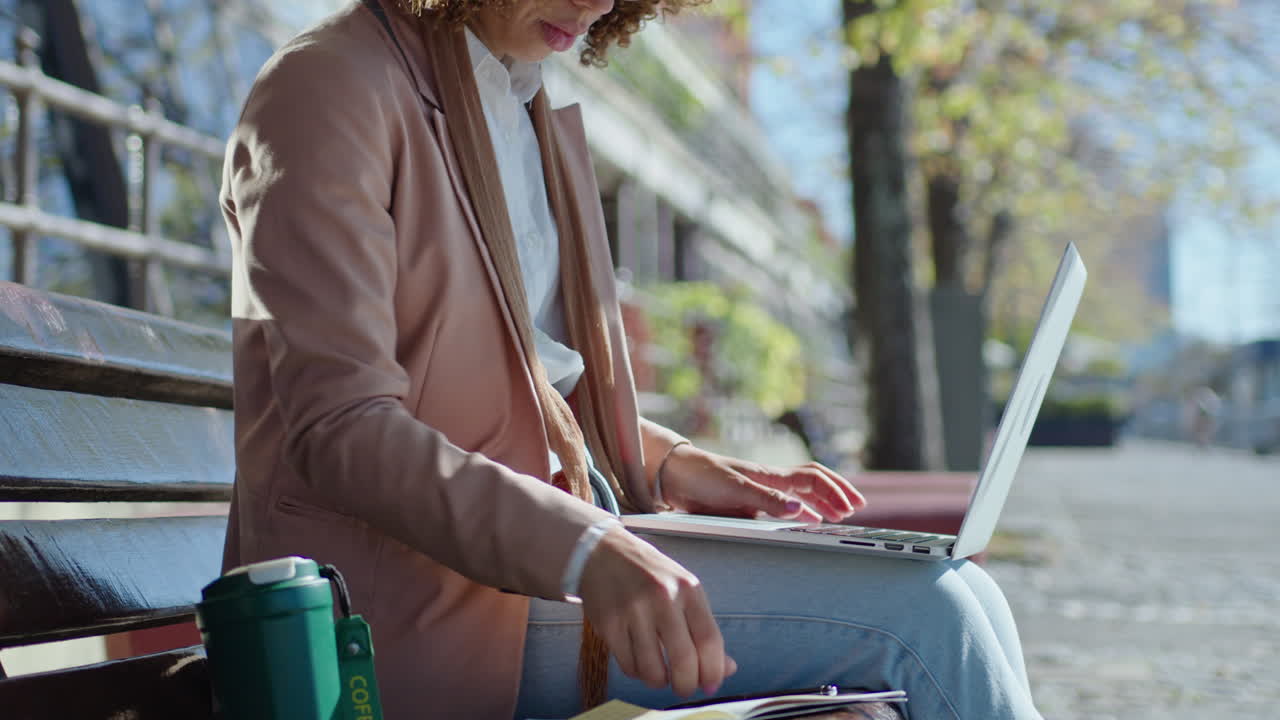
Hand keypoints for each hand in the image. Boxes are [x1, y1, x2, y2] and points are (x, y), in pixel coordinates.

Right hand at [577, 526, 737, 697]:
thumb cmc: (649, 574)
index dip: (714, 671)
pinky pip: (629, 666)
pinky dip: (638, 672)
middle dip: (687, 685)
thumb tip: (727, 668)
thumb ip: (704, 629)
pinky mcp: (609, 625)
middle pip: (684, 660)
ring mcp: (634, 612)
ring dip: (660, 681)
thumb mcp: (684, 591)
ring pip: (653, 670)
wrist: (603, 554)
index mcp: (688, 589)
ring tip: (660, 674)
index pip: (710, 641)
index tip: (711, 684)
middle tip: (685, 687)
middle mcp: (662, 598)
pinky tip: (640, 660)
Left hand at [660, 444, 866, 522]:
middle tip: (855, 509)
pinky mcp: (748, 504)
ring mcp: (760, 493)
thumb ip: (766, 500)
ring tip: (838, 516)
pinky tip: (805, 522)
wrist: (674, 476)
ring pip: (800, 495)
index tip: (851, 507)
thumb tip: (799, 510)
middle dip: (836, 493)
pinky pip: (782, 506)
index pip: (813, 479)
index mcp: (770, 476)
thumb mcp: (734, 489)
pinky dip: (800, 512)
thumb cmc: (702, 476)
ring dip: (821, 503)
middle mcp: (770, 483)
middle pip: (813, 483)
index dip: (835, 491)